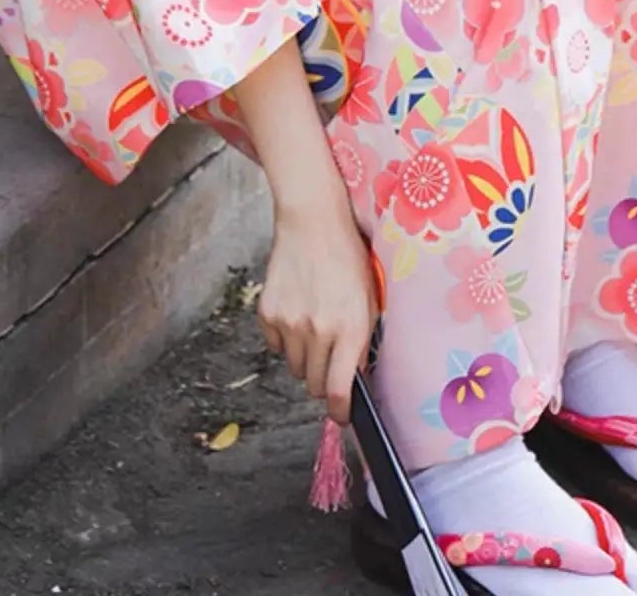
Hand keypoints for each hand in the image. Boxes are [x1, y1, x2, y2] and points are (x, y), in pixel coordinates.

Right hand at [256, 200, 379, 424]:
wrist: (312, 221)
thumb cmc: (346, 257)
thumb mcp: (368, 299)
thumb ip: (361, 341)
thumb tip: (353, 376)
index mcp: (350, 328)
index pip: (339, 391)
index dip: (340, 412)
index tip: (341, 416)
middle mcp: (318, 330)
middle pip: (313, 385)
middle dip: (323, 380)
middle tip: (329, 358)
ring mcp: (290, 322)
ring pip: (293, 367)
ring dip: (304, 358)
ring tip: (313, 326)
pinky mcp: (268, 312)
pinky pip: (274, 346)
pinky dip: (284, 339)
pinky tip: (296, 312)